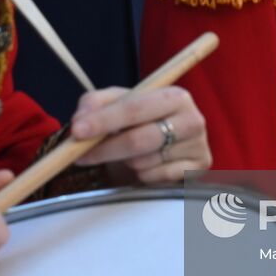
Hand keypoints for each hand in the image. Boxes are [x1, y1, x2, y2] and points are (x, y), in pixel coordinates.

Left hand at [70, 86, 210, 182]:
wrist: (166, 145)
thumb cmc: (138, 122)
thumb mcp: (116, 104)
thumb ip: (95, 104)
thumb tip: (81, 120)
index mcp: (173, 96)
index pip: (133, 108)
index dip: (103, 120)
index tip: (77, 131)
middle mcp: (192, 119)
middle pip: (139, 139)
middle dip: (105, 149)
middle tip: (80, 155)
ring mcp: (198, 147)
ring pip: (145, 162)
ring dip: (125, 162)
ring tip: (124, 154)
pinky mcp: (196, 172)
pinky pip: (157, 179)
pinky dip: (142, 175)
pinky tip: (143, 166)